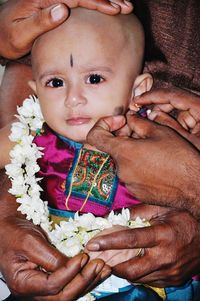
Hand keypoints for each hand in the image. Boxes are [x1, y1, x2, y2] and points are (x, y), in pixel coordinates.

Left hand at [0, 0, 132, 58]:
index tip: (115, 9)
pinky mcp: (53, 4)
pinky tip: (105, 7)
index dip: (97, 1)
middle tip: (127, 6)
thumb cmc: (7, 36)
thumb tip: (63, 9)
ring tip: (123, 6)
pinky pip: (77, 0)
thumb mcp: (20, 34)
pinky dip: (94, 2)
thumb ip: (40, 22)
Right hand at [0, 174, 110, 299]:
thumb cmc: (14, 233)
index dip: (70, 272)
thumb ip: (49, 256)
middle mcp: (35, 290)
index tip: (84, 257)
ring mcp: (44, 286)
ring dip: (89, 281)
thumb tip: (73, 265)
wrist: (9, 228)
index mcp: (23, 284)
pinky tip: (99, 269)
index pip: (52, 286)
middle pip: (64, 295)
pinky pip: (71, 283)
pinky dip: (86, 277)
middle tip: (98, 263)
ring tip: (104, 267)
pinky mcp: (52, 278)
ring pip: (70, 292)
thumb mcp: (29, 242)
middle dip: (83, 280)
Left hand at [87, 114, 199, 215]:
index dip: (103, 124)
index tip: (120, 122)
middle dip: (123, 136)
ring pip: (123, 161)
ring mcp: (127, 183)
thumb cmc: (179, 158)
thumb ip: (138, 122)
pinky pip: (131, 174)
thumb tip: (128, 118)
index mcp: (123, 152)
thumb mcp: (160, 132)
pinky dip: (138, 165)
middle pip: (113, 148)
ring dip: (132, 151)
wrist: (193, 186)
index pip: (95, 136)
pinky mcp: (135, 192)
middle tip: (141, 131)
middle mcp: (121, 170)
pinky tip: (154, 163)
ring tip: (152, 148)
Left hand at [87, 204, 199, 286]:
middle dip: (112, 265)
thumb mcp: (162, 208)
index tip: (91, 244)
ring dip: (124, 270)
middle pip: (130, 269)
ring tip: (118, 260)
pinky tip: (137, 263)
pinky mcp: (174, 281)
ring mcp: (170, 272)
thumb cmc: (184, 218)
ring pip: (138, 278)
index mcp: (163, 235)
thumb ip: (137, 212)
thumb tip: (112, 215)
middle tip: (103, 258)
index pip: (130, 240)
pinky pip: (149, 281)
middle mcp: (166, 257)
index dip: (108, 242)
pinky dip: (139, 274)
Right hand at [132, 87, 199, 148]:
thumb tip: (149, 114)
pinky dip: (170, 122)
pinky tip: (159, 129)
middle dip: (157, 105)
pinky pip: (182, 118)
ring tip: (147, 121)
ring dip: (163, 114)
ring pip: (178, 109)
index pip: (175, 95)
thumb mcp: (185, 141)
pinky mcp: (199, 123)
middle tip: (140, 110)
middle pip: (176, 100)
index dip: (154, 96)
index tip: (138, 100)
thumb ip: (166, 125)